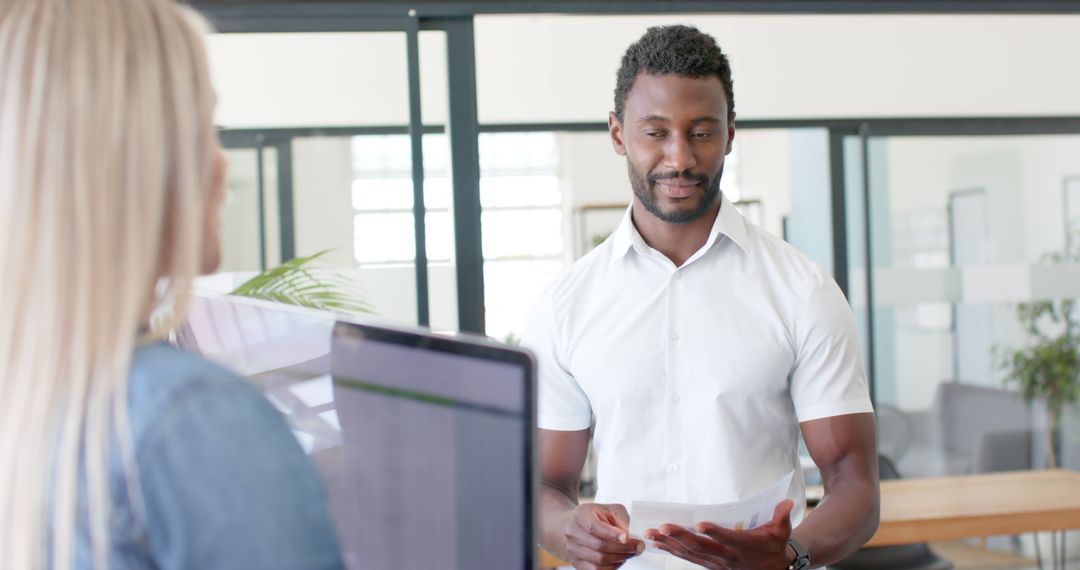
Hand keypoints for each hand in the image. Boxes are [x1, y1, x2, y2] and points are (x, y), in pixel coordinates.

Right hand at [561, 503, 645, 569]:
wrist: (574, 525)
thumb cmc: (594, 516)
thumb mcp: (609, 509)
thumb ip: (621, 520)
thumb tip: (632, 535)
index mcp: (580, 515)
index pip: (594, 526)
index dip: (611, 534)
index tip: (627, 537)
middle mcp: (573, 532)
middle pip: (598, 545)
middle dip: (623, 548)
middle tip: (638, 547)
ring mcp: (573, 549)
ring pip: (599, 560)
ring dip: (620, 558)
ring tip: (631, 552)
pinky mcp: (577, 563)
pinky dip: (612, 567)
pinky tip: (620, 559)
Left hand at [644, 499, 794, 569]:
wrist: (774, 569)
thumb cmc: (774, 546)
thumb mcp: (782, 531)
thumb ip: (782, 516)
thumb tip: (786, 502)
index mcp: (744, 545)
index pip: (727, 538)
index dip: (714, 532)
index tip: (700, 524)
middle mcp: (727, 556)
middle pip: (700, 547)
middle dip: (679, 537)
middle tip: (660, 527)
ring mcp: (716, 562)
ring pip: (690, 554)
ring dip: (669, 544)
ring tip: (651, 534)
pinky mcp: (710, 565)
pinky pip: (688, 558)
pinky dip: (672, 551)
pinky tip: (658, 544)